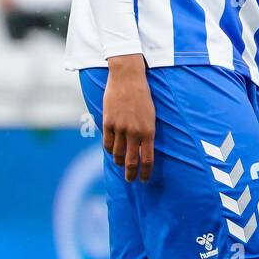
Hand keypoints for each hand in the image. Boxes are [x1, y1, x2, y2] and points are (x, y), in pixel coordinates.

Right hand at [103, 54, 154, 181]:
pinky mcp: (108, 123)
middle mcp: (134, 132)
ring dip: (119, 162)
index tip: (144, 180)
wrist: (128, 78)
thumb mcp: (151, 115)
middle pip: (131, 161)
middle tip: (130, 180)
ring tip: (120, 164)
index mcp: (148, 131)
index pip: (147, 159)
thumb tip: (143, 149)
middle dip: (131, 174)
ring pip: (117, 154)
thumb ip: (146, 132)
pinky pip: (107, 143)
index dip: (145, 172)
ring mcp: (120, 128)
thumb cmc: (143, 96)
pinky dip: (109, 150)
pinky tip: (111, 151)